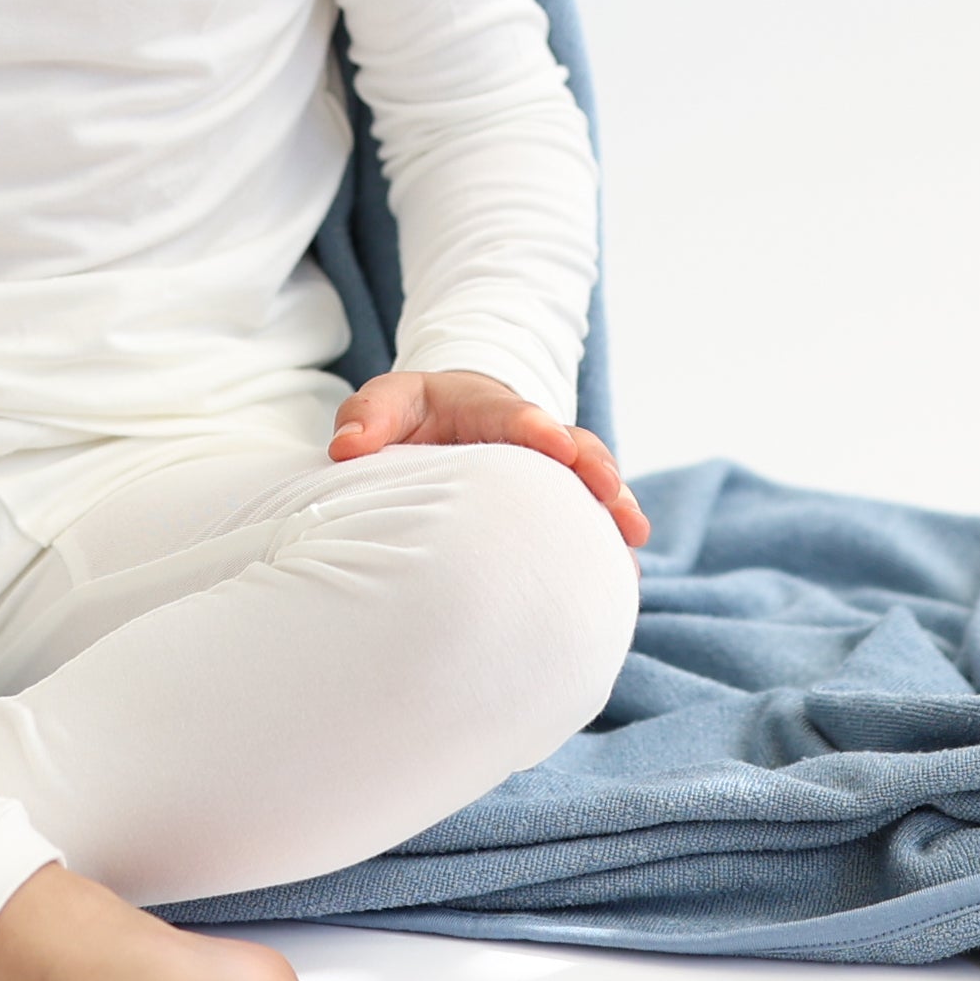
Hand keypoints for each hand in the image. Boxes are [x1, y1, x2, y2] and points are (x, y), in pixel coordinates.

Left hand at [328, 367, 648, 548]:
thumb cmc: (414, 413)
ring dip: (614, 508)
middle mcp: (533, 437)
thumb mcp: (387, 401)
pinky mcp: (554, 502)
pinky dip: (607, 543)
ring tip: (633, 540)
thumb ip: (367, 415)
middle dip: (596, 470)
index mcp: (488, 408)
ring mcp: (549, 471)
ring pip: (592, 484)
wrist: (445, 420)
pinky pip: (587, 519)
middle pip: (575, 447)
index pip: (515, 415)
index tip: (555, 444)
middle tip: (613, 496)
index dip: (537, 428)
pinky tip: (623, 579)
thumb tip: (346, 448)